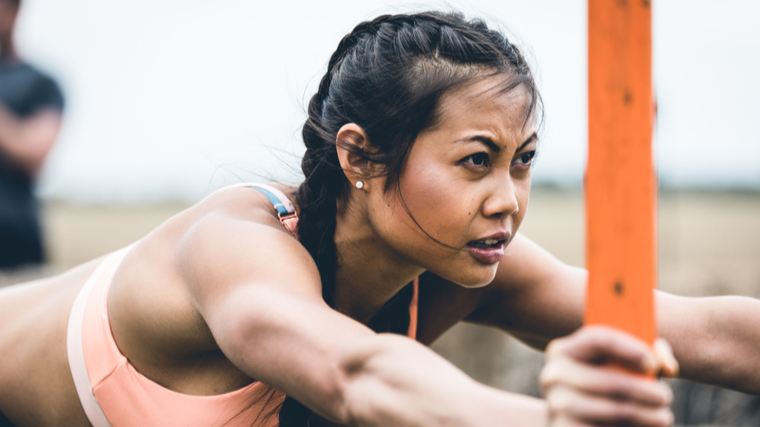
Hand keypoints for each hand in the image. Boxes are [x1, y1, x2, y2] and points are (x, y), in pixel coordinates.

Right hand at [539, 326, 678, 426]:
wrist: (568, 423)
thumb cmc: (599, 390)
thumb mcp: (611, 367)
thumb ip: (641, 354)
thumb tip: (665, 365)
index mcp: (562, 351)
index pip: (598, 339)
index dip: (630, 348)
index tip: (654, 364)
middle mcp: (554, 375)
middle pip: (612, 381)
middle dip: (647, 391)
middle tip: (665, 397)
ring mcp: (557, 405)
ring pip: (615, 410)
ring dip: (648, 415)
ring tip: (663, 418)